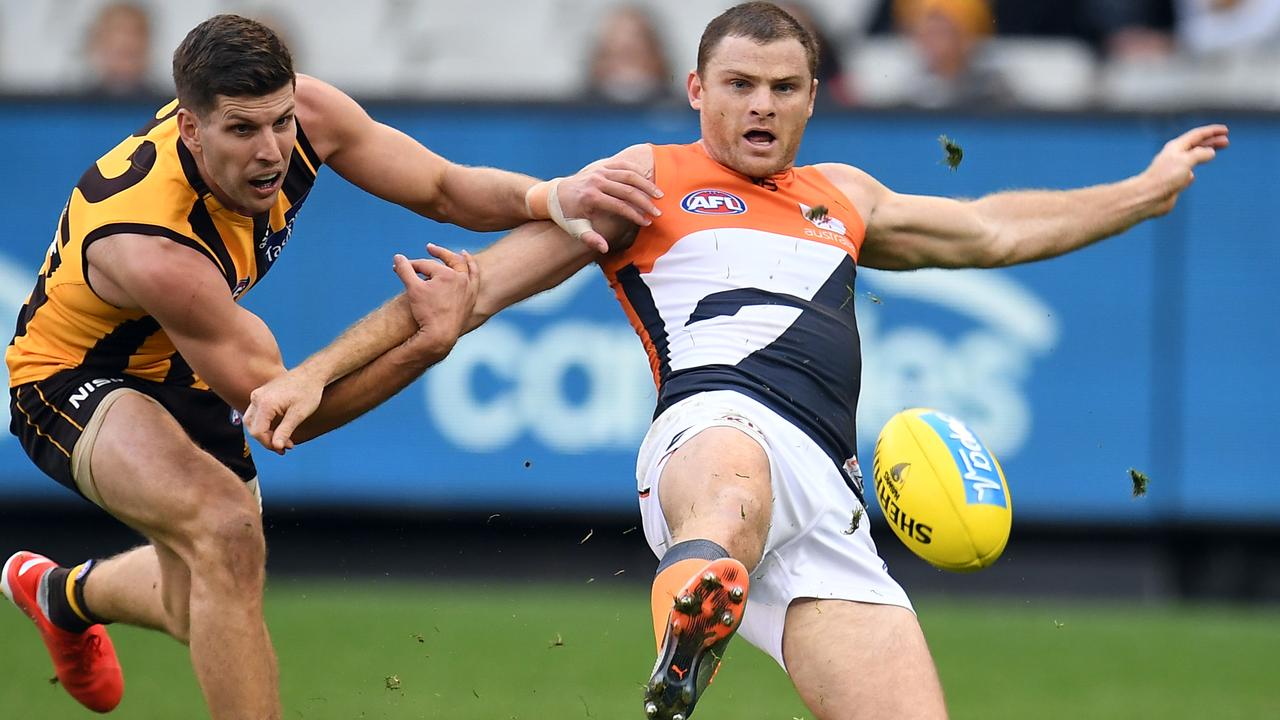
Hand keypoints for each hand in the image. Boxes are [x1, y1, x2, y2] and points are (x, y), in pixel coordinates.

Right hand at [244, 367, 323, 454]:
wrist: (311, 374)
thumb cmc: (308, 392)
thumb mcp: (299, 414)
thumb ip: (285, 431)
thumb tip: (276, 446)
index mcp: (265, 403)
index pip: (258, 432)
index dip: (269, 444)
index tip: (284, 448)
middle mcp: (257, 398)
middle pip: (252, 427)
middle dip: (267, 440)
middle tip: (285, 446)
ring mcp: (257, 395)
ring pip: (252, 421)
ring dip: (265, 433)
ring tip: (283, 440)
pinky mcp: (261, 394)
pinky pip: (257, 414)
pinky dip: (265, 424)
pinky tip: (279, 430)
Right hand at [394, 243, 478, 358]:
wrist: (440, 335)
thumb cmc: (426, 312)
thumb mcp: (413, 289)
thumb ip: (405, 270)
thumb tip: (397, 256)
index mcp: (447, 274)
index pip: (426, 265)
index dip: (411, 266)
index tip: (400, 268)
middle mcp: (461, 278)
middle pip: (449, 261)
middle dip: (438, 253)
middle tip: (429, 248)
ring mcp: (469, 289)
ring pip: (467, 268)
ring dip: (462, 259)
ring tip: (460, 253)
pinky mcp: (472, 298)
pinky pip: (475, 281)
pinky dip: (473, 272)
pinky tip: (470, 270)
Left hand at [552, 159, 662, 252]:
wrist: (553, 195)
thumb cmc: (567, 216)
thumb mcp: (575, 229)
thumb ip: (590, 239)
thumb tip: (604, 249)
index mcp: (590, 198)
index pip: (619, 206)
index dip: (635, 215)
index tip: (647, 223)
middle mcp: (596, 182)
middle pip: (628, 190)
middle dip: (645, 202)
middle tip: (658, 212)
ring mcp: (599, 171)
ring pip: (629, 175)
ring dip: (646, 185)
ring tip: (659, 195)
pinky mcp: (601, 166)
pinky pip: (623, 166)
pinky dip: (637, 172)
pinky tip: (648, 181)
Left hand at [1142, 124, 1228, 215]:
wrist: (1149, 197)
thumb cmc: (1165, 177)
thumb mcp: (1186, 161)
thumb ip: (1200, 154)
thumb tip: (1210, 153)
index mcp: (1176, 147)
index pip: (1197, 135)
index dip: (1212, 131)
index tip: (1225, 130)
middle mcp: (1174, 156)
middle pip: (1196, 145)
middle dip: (1211, 142)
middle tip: (1226, 142)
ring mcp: (1173, 170)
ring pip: (1191, 160)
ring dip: (1203, 155)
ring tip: (1214, 154)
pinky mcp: (1172, 183)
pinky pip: (1184, 175)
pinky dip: (1191, 173)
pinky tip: (1191, 177)